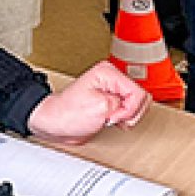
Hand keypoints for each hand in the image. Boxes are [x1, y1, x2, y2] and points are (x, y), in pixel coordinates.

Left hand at [27, 60, 150, 143]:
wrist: (54, 123)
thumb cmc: (67, 113)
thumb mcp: (100, 108)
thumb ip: (122, 104)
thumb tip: (133, 106)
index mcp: (108, 73)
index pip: (137, 92)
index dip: (129, 109)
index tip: (114, 115)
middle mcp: (111, 79)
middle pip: (140, 98)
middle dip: (130, 113)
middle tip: (113, 118)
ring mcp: (112, 90)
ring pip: (137, 105)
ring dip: (127, 117)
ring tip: (110, 119)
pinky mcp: (111, 101)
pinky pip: (129, 111)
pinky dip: (124, 119)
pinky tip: (110, 120)